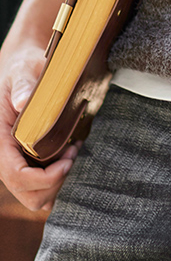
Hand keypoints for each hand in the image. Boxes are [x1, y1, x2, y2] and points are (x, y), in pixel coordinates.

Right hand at [0, 0, 85, 211]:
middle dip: (52, 183)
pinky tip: (69, 152)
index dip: (42, 178)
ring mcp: (16, 159)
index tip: (68, 160)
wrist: (24, 65)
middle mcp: (4, 154)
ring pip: (34, 195)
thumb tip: (23, 101)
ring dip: (56, 182)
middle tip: (73, 155)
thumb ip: (24, 84)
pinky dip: (57, 178)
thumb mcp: (24, 69)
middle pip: (26, 193)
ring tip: (72, 152)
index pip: (14, 175)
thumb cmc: (25, 65)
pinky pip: (41, 184)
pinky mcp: (28, 159)